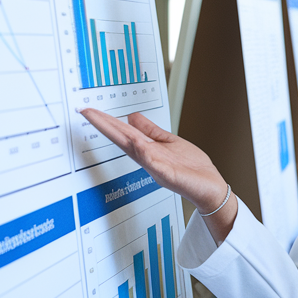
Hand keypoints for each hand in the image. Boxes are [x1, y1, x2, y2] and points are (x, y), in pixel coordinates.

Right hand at [79, 109, 237, 239]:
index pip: (124, 133)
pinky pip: (156, 165)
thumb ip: (150, 131)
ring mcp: (158, 167)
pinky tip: (139, 145)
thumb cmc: (191, 167)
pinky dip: (147, 156)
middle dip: (106, 126)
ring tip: (104, 122)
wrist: (209, 187)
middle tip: (88, 113)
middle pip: (124, 140)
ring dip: (121, 136)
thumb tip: (132, 117)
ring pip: (136, 150)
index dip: (107, 122)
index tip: (91, 111)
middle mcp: (149, 158)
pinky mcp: (170, 175)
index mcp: (148, 149)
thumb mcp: (168, 143)